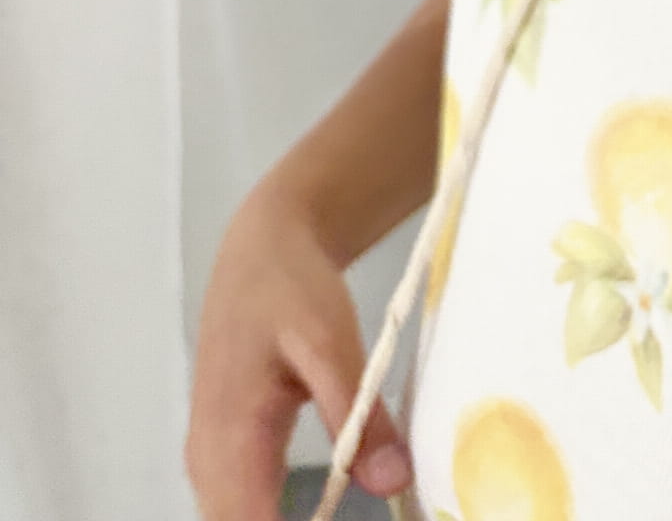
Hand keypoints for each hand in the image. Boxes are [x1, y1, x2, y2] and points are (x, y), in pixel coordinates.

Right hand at [184, 181, 413, 518]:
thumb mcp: (331, 341)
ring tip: (337, 509)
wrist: (263, 246)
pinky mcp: (225, 449)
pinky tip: (319, 513)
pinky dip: (273, 517)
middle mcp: (208, 458)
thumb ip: (359, 415)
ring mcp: (210, 456)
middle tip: (363, 515)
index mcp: (230, 437)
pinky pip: (240, 505)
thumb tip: (394, 482)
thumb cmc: (291, 287)